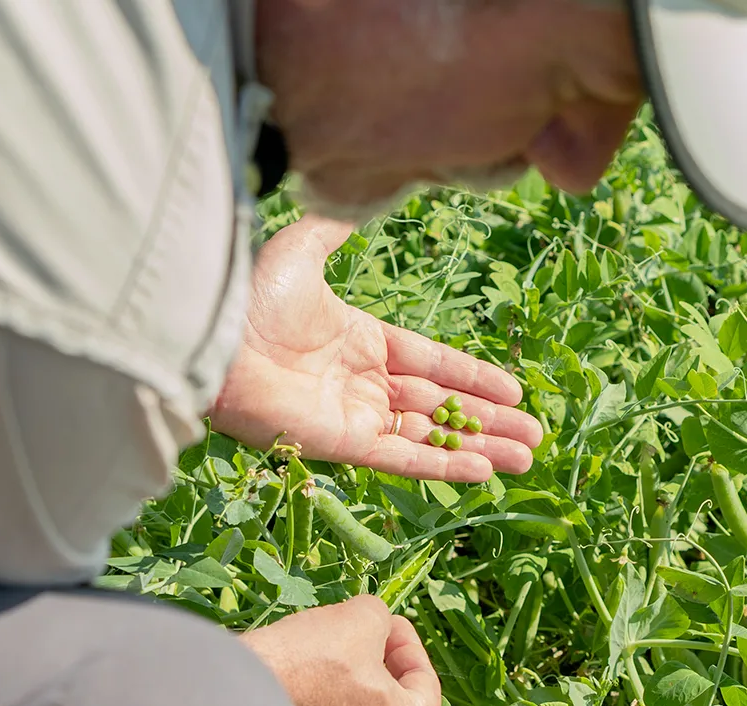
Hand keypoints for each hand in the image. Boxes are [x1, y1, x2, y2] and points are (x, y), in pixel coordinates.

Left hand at [208, 214, 542, 482]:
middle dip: (490, 420)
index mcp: (363, 340)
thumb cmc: (253, 295)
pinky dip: (444, 466)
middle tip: (535, 435)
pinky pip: (403, 457)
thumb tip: (355, 193)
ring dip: (481, 447)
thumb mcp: (301, 250)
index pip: (434, 363)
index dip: (475, 377)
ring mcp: (355, 416)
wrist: (211, 338)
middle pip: (442, 405)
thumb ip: (334, 231)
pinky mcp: (342, 444)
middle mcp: (364, 382)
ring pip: (431, 435)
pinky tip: (485, 471)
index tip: (515, 390)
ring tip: (527, 457)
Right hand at [239, 595, 441, 705]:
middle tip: (358, 633)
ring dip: (348, 684)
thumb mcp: (358, 618)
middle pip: (391, 702)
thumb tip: (376, 623)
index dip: (407, 640)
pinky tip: (301, 679)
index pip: (424, 680)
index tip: (386, 620)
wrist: (228, 703)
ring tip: (326, 652)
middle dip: (377, 661)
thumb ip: (381, 616)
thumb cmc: (308, 661)